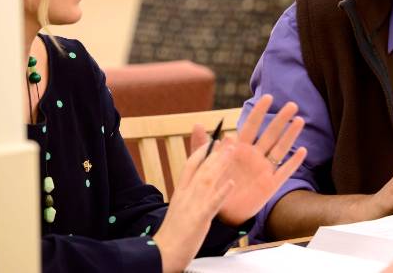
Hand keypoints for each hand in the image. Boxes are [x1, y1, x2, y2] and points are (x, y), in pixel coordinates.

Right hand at [153, 140, 235, 272]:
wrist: (160, 253)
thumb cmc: (172, 234)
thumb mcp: (179, 207)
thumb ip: (188, 194)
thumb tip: (194, 185)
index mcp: (181, 191)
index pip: (190, 165)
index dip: (202, 151)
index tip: (213, 140)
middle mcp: (185, 194)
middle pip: (201, 168)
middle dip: (216, 152)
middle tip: (229, 139)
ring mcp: (192, 205)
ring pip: (207, 179)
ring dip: (220, 163)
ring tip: (232, 150)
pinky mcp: (198, 218)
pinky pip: (212, 203)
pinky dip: (222, 192)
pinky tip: (231, 183)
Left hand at [190, 94, 306, 226]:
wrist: (218, 212)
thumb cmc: (213, 185)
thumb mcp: (205, 165)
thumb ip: (202, 146)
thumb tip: (197, 124)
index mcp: (239, 148)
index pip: (252, 125)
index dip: (259, 111)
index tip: (268, 97)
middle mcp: (255, 156)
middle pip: (270, 133)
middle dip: (281, 119)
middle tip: (292, 105)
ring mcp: (264, 169)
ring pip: (280, 148)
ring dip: (290, 135)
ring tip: (299, 121)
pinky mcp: (270, 185)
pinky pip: (284, 172)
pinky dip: (293, 162)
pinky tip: (302, 151)